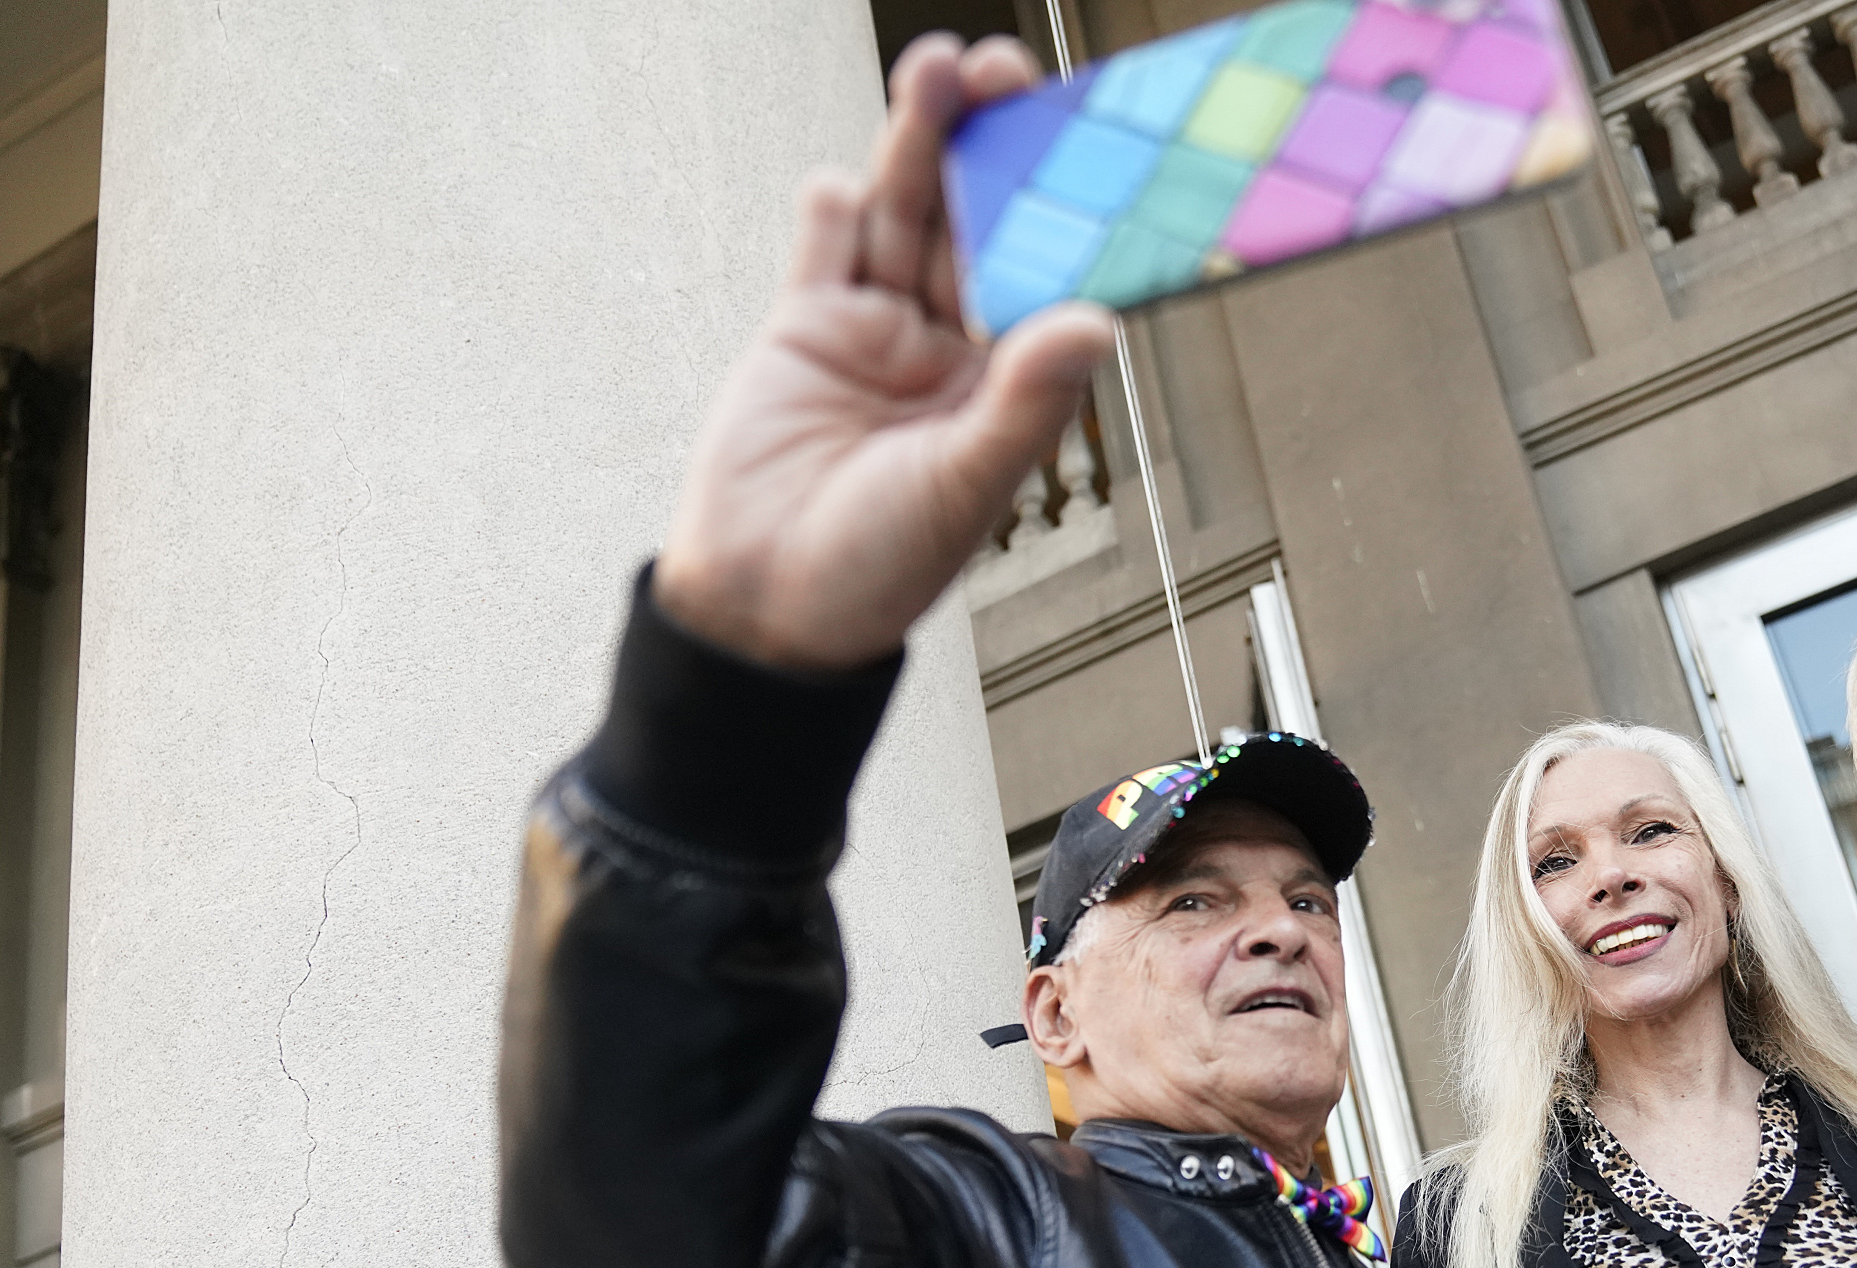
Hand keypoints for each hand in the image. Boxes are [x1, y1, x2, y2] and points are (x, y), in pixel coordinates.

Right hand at [654, 34, 1114, 672]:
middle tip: (1006, 71)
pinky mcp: (804, 326)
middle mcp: (952, 348)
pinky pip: (828, 248)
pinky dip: (836, 207)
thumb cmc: (878, 573)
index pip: (1046, 272)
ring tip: (935, 73)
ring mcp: (878, 331)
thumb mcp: (964, 487)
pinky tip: (848, 181)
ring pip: (905, 216)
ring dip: (919, 144)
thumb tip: (1092, 322)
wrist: (763, 608)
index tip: (1086, 142)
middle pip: (976, 222)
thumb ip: (1023, 401)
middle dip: (989, 144)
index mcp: (1009, 386)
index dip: (1064, 205)